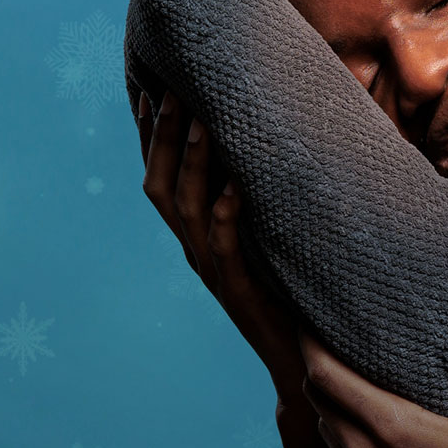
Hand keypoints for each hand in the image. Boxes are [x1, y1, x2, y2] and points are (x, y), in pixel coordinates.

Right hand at [136, 89, 306, 407]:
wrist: (297, 358)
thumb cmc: (288, 290)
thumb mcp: (267, 235)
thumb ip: (260, 195)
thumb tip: (273, 141)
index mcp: (196, 234)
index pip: (161, 176)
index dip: (149, 136)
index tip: (150, 89)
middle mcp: (195, 249)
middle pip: (162, 185)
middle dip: (163, 136)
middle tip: (172, 89)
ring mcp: (214, 271)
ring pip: (189, 210)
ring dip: (194, 164)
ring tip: (204, 121)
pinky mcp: (240, 291)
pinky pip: (227, 248)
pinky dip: (228, 215)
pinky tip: (237, 187)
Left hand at [298, 284, 447, 447]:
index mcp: (396, 432)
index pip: (327, 378)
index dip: (311, 343)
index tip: (308, 316)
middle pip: (319, 405)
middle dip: (317, 368)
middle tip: (326, 338)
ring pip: (329, 438)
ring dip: (329, 406)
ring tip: (345, 376)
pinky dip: (346, 440)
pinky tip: (370, 430)